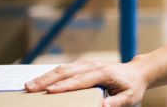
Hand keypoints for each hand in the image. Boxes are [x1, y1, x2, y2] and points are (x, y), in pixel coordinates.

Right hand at [24, 59, 150, 106]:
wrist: (137, 72)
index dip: (65, 86)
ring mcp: (87, 64)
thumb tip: (103, 105)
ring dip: (45, 76)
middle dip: (47, 80)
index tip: (50, 91)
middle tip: (30, 88)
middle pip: (67, 71)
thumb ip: (117, 102)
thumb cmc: (132, 87)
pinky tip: (40, 80)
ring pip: (63, 68)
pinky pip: (65, 69)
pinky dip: (51, 74)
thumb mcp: (130, 97)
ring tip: (29, 85)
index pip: (81, 80)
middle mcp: (93, 66)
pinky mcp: (84, 65)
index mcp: (104, 73)